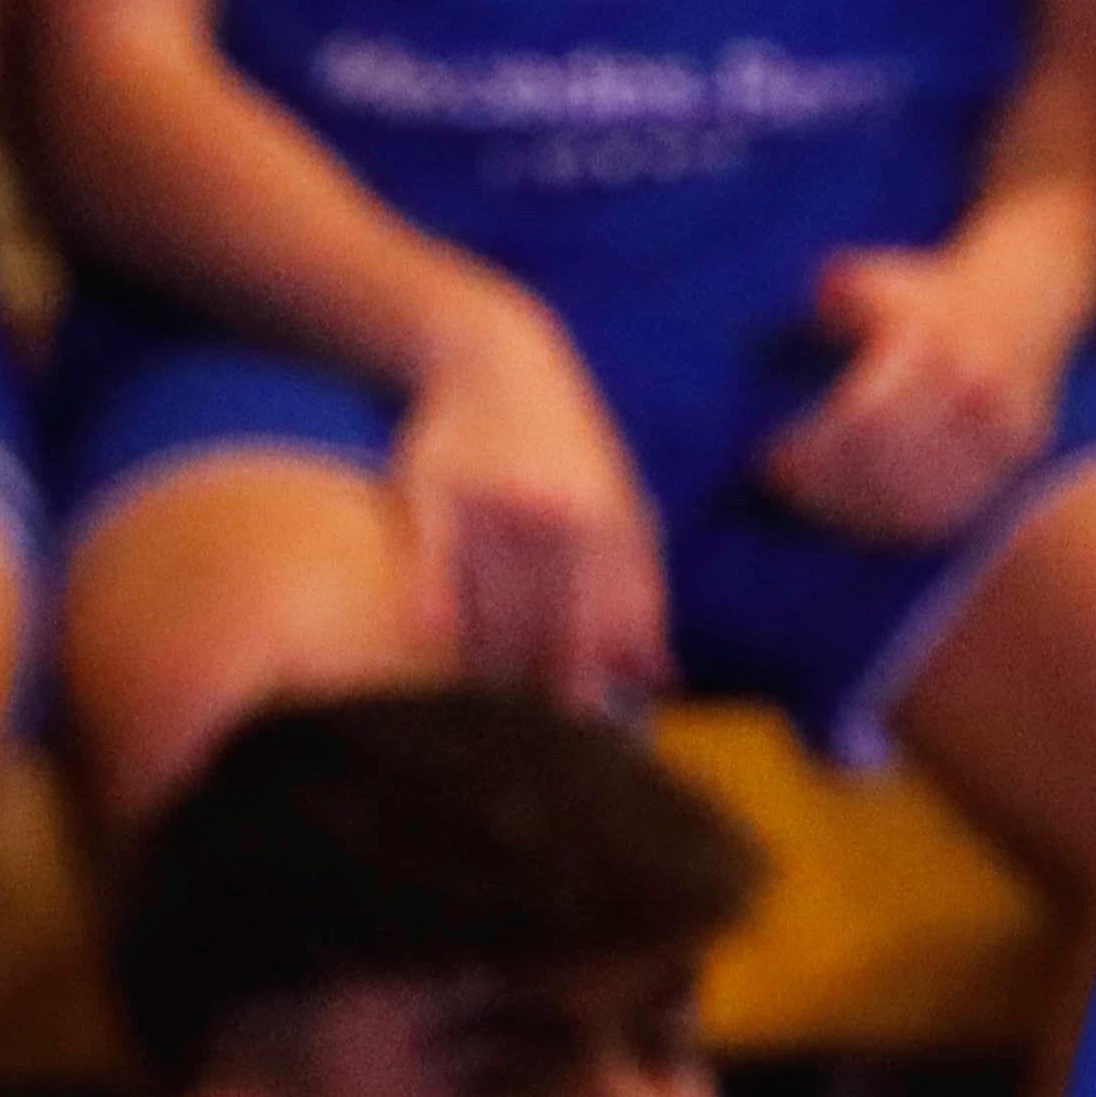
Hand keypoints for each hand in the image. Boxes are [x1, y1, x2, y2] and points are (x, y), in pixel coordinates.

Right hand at [396, 294, 666, 710]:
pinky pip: (433, 568)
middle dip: (542, 693)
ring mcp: (495, 503)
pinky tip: (433, 643)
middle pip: (549, 634)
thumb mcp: (621, 505)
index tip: (583, 736)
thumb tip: (662, 680)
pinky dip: (434, 613)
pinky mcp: (434, 489)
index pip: (610, 632)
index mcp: (612, 525)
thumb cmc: (569, 450)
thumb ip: (641, 591)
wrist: (499, 357)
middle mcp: (558, 516)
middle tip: (526, 739)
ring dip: (486, 668)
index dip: (598, 691)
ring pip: (491, 611)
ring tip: (477, 710)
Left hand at [759, 234, 1086, 550]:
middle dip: (826, 486)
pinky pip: (956, 509)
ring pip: (921, 498)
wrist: (1024, 298)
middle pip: (887, 465)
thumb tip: (816, 302)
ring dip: (857, 513)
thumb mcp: (880, 278)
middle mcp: (974, 387)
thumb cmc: (930, 296)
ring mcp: (1002, 427)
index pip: (864, 417)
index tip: (771, 458)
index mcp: (936, 342)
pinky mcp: (1019, 456)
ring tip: (815, 507)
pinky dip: (905, 522)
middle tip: (784, 488)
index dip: (814, 448)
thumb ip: (839, 290)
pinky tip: (864, 520)